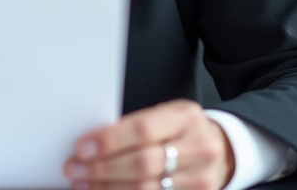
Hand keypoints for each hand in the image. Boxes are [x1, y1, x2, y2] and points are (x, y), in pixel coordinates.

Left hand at [64, 99, 234, 189]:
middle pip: (143, 163)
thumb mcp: (166, 115)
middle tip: (74, 169)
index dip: (109, 140)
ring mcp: (201, 178)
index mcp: (186, 117)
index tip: (82, 148)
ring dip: (108, 188)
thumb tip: (92, 141)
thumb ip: (136, 126)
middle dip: (102, 168)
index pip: (142, 129)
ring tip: (83, 184)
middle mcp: (199, 148)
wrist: (222, 150)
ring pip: (146, 188)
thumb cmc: (183, 130)